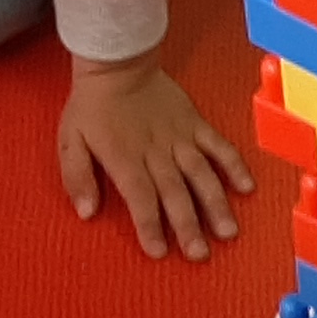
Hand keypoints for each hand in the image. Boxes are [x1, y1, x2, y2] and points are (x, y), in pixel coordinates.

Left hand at [58, 50, 253, 259]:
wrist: (118, 63)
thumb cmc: (92, 107)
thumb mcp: (69, 141)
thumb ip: (77, 177)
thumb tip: (86, 212)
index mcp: (125, 159)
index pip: (140, 197)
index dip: (149, 225)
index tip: (158, 251)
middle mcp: (156, 152)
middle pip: (175, 193)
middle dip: (188, 226)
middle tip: (199, 254)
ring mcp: (180, 138)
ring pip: (201, 174)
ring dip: (215, 204)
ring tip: (227, 232)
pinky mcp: (196, 124)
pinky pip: (218, 146)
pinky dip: (234, 166)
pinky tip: (246, 188)